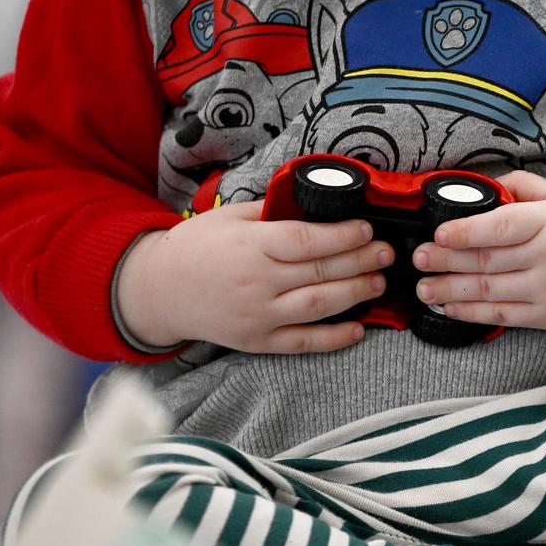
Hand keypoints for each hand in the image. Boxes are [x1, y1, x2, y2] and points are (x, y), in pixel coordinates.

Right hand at [116, 201, 393, 353]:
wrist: (158, 290)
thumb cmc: (197, 247)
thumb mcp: (228, 217)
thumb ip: (270, 212)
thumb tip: (316, 203)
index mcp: (249, 245)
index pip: (306, 241)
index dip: (342, 236)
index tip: (368, 229)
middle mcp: (255, 282)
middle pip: (319, 272)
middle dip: (360, 262)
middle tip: (387, 254)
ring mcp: (257, 315)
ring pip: (317, 306)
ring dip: (355, 294)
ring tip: (378, 282)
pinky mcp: (257, 342)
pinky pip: (304, 342)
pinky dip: (334, 338)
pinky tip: (359, 328)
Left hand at [412, 172, 545, 330]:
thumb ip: (525, 187)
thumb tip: (485, 183)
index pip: (502, 226)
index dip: (467, 232)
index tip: (439, 233)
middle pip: (488, 260)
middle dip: (447, 261)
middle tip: (419, 259)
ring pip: (489, 291)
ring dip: (451, 290)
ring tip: (424, 288)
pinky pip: (502, 316)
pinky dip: (472, 313)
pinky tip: (449, 308)